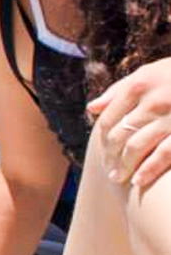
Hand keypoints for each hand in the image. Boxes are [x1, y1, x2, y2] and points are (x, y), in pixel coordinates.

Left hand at [89, 58, 170, 187]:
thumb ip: (119, 90)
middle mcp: (154, 100)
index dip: (102, 139)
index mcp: (139, 85)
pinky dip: (149, 169)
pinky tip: (139, 181)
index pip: (110, 117)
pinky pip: (164, 154)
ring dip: (124, 166)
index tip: (102, 153)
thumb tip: (91, 109)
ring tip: (118, 178)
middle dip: (110, 156)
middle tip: (109, 172)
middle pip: (120, 134)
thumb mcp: (149, 73)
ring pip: (137, 146)